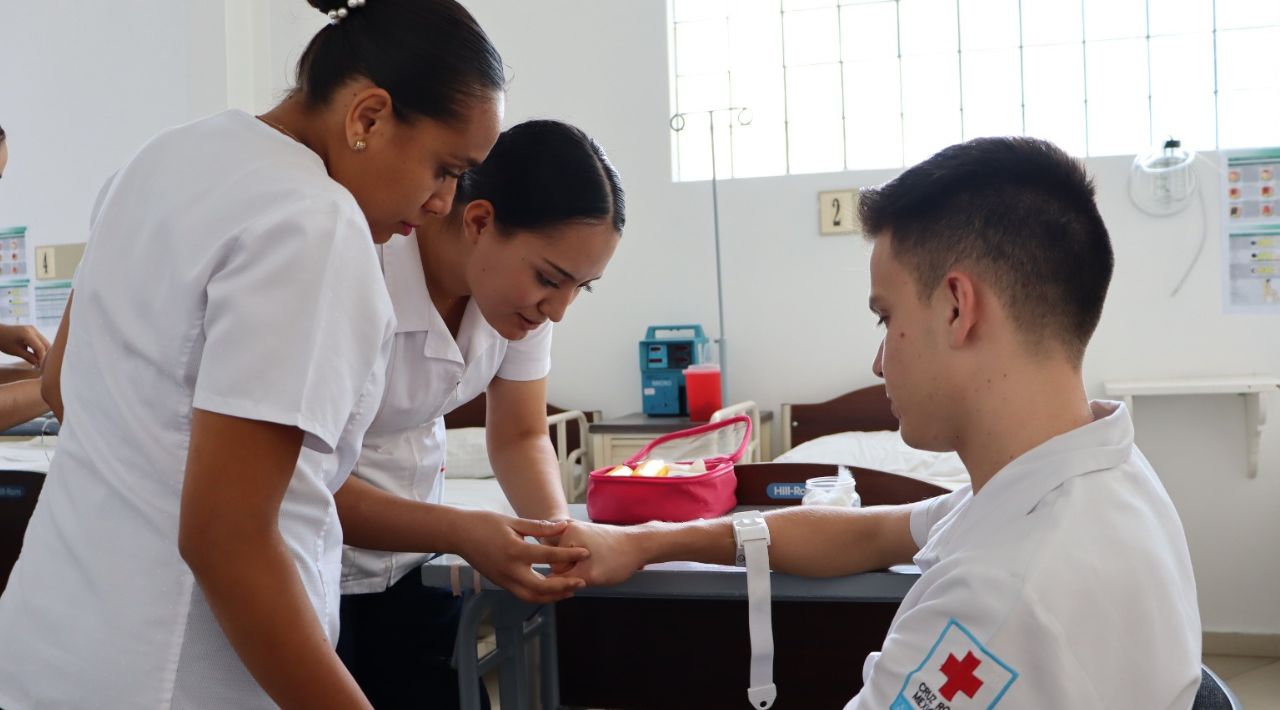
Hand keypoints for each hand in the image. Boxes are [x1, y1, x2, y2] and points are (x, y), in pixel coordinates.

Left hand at [0, 324, 49, 366]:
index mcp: (28, 334)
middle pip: (45, 344)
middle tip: (42, 364)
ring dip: (43, 351)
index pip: (41, 348)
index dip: (42, 358)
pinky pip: (40, 340)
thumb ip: (29, 357)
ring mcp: (34, 329)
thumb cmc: (4, 341)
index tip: (42, 367)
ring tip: (39, 361)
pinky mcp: (33, 331)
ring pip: (44, 342)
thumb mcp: (15, 351)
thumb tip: (38, 364)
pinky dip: (40, 348)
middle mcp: (33, 330)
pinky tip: (36, 355)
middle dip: (45, 355)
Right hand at [454, 512, 590, 603]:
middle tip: (582, 582)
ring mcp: (504, 580)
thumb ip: (539, 527)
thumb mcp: (513, 521)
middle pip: (543, 587)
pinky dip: (539, 595)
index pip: (549, 556)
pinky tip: (551, 589)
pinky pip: (523, 594)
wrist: (458, 534)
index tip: (586, 553)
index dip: (570, 555)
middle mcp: (510, 570)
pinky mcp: (500, 583)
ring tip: (570, 590)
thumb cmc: (484, 523)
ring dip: (553, 596)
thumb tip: (564, 526)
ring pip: (532, 596)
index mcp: (515, 551)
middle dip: (565, 586)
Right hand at [551, 521, 648, 586]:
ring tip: (600, 564)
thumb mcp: (588, 575)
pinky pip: (578, 555)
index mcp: (567, 533)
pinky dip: (587, 562)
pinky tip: (601, 561)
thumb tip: (548, 585)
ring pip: (570, 560)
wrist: (641, 546)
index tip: (588, 570)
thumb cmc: (618, 558)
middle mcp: (569, 528)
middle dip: (575, 570)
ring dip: (582, 567)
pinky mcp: (586, 535)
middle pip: (561, 562)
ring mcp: (578, 530)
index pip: (554, 566)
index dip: (571, 575)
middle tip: (594, 567)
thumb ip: (564, 581)